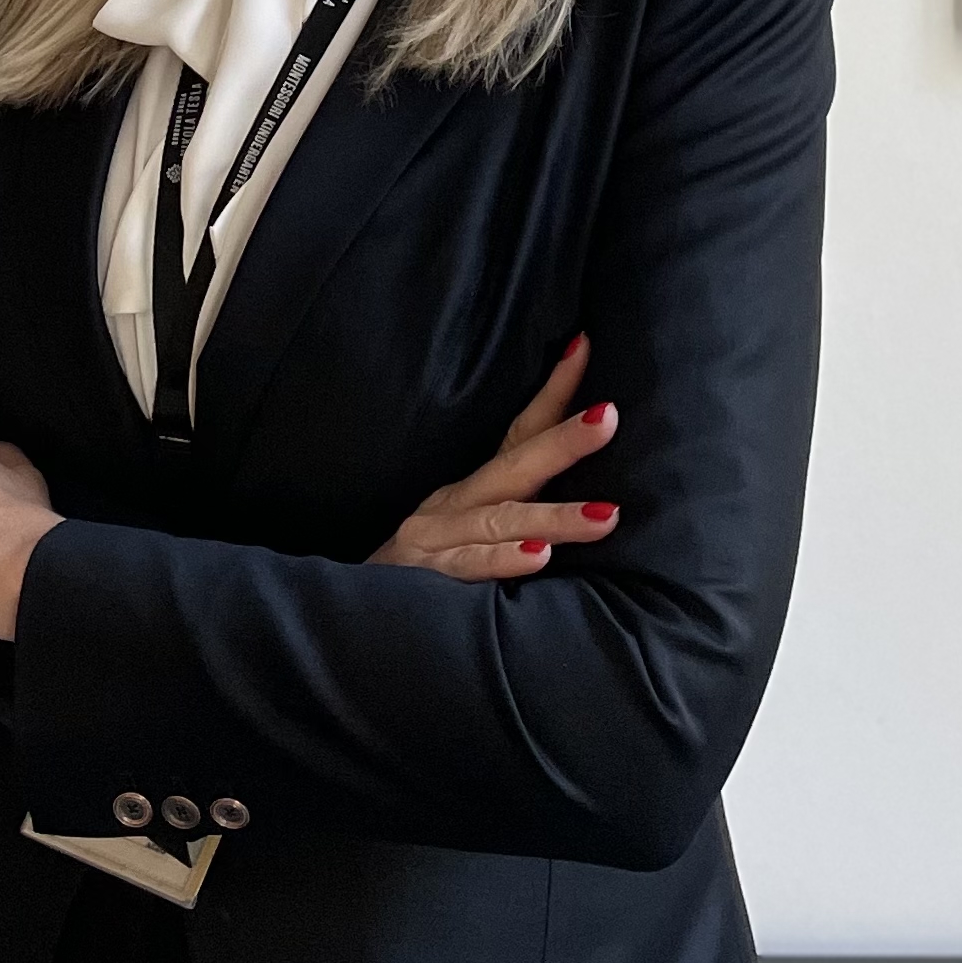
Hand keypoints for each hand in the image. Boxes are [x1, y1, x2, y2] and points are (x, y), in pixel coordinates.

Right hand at [369, 333, 621, 581]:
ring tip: (605, 515)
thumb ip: (519, 517)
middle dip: (564, 441)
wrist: (353, 615)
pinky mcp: (423, 576)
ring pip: (500, 520)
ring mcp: (436, 537)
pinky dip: (501, 560)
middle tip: (608, 417)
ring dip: (554, 516)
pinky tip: (538, 556)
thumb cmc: (428, 573)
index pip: (519, 434)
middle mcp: (455, 504)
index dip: (553, 394)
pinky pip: (467, 566)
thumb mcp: (475, 537)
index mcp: (474, 490)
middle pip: (515, 467)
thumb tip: (597, 501)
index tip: (585, 346)